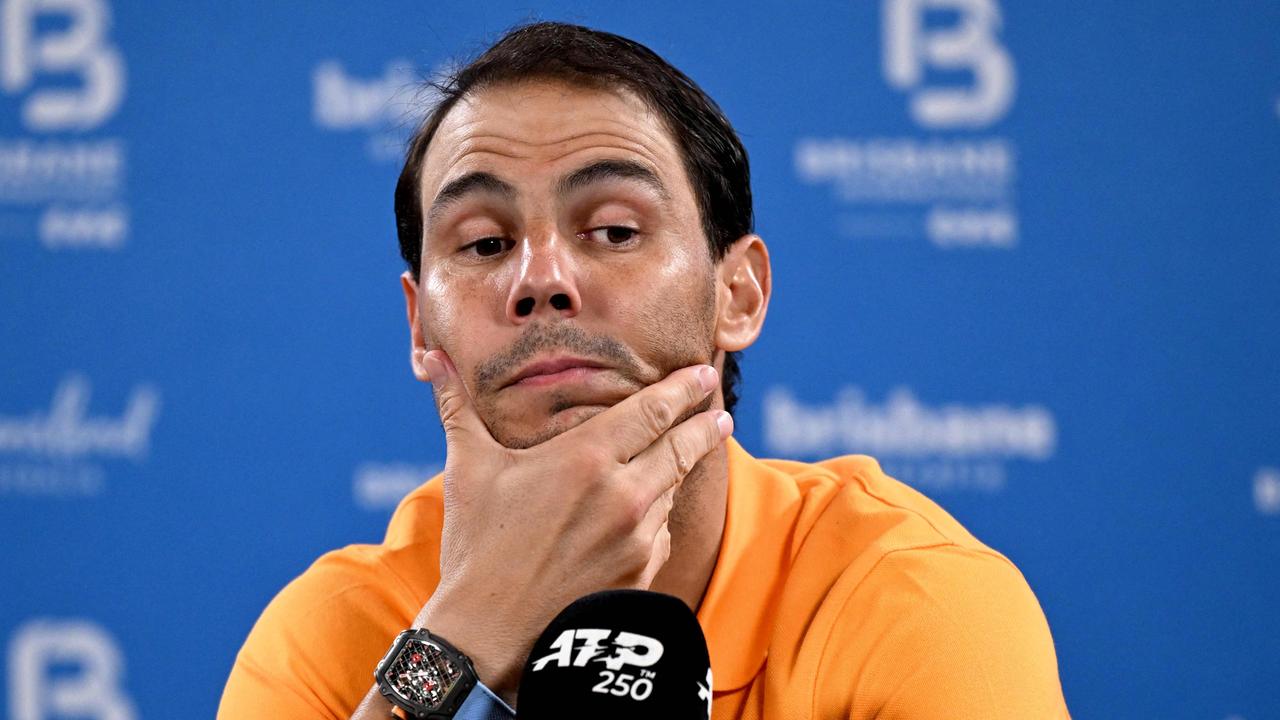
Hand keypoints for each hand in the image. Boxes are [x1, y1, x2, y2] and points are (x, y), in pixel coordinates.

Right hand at [413, 350, 731, 700]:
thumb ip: (457, 407)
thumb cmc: (477, 546)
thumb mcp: (469, 468)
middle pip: (680, 448)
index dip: (682, 390)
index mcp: (587, 458)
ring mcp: (637, 536)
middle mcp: (623, 494)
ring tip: (687, 454)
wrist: (489, 633)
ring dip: (679, 470)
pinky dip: (658, 516)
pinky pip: (661, 531)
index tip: (703, 375)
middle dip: (703, 426)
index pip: (652, 412)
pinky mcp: (642, 572)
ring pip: (671, 489)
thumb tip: (432, 358)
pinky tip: (649, 511)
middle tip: (718, 411)